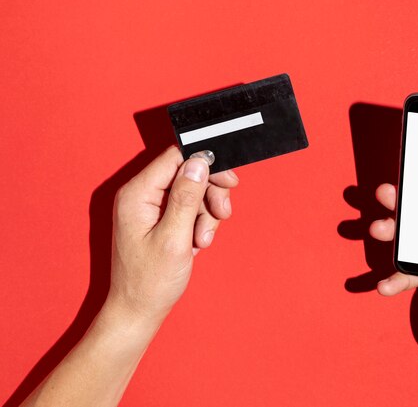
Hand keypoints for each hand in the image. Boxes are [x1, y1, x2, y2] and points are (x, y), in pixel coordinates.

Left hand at [109, 146, 238, 321]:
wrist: (139, 311)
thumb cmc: (150, 282)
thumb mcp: (174, 238)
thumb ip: (187, 197)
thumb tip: (199, 162)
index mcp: (137, 194)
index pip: (175, 158)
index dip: (206, 164)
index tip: (228, 181)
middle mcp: (141, 195)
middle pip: (187, 174)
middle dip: (209, 194)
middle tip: (221, 214)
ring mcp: (149, 208)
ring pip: (192, 192)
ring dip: (206, 214)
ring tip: (202, 240)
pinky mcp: (159, 220)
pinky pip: (188, 209)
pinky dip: (199, 224)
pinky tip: (196, 243)